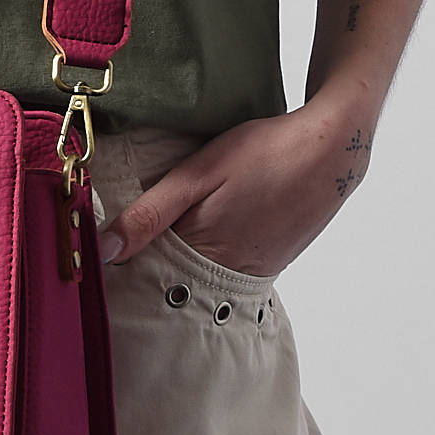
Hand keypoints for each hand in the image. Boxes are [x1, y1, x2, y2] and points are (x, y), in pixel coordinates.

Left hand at [96, 100, 373, 275]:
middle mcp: (229, 277)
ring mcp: (254, 272)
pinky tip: (206, 229)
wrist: (332, 151)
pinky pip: (227, 268)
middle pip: (175, 284)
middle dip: (151, 268)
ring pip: (201, 277)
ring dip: (181, 262)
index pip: (149, 280)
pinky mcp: (271, 262)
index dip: (125, 268)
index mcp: (204, 256)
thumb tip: (103, 251)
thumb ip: (149, 213)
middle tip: (128, 245)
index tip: (101, 259)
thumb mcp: (197, 173)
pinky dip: (210, 255)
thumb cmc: (263, 153)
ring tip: (162, 237)